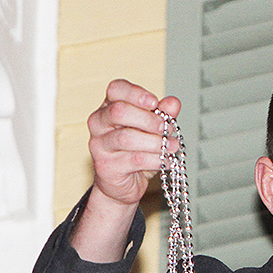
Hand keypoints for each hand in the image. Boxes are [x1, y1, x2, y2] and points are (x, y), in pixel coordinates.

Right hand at [88, 79, 180, 208]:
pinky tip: (167, 161)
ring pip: (127, 138)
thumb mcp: (153, 131)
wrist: (125, 184)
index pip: (116, 89)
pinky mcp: (105, 166)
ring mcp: (99, 145)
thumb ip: (162, 115)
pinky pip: (134, 159)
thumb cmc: (138, 152)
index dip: (136, 93)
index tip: (155, 103)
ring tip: (173, 147)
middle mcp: (99, 122)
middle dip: (148, 119)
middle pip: (119, 111)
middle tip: (166, 128)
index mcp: (109, 107)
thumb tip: (173, 102)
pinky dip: (156, 159)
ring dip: (156, 142)